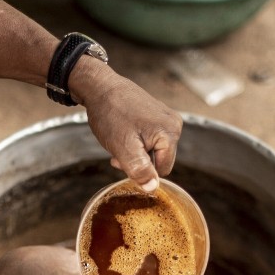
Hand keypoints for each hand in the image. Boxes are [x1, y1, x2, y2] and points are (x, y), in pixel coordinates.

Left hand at [72, 62, 181, 191]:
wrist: (99, 86)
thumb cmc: (110, 114)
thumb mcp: (123, 148)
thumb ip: (139, 170)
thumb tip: (152, 188)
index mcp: (170, 133)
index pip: (162, 170)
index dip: (141, 170)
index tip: (122, 158)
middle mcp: (174, 125)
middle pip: (160, 160)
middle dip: (139, 160)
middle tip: (119, 149)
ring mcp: (167, 118)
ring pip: (154, 150)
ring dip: (136, 151)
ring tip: (120, 138)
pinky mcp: (158, 114)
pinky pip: (151, 138)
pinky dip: (136, 140)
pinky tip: (124, 130)